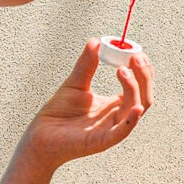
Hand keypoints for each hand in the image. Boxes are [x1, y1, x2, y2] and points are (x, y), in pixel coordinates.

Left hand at [22, 39, 153, 165]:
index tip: (134, 52)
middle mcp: (118, 117)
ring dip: (134, 88)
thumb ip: (87, 65)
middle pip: (144, 96)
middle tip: (135, 57)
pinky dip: (132, 119)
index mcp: (114, 105)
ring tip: (122, 70)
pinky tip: (136, 106)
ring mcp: (112, 129)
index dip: (141, 70)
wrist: (40, 134)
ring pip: (137, 109)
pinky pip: (122, 131)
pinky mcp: (102, 141)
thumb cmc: (58, 114)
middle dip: (144, 76)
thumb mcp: (75, 83)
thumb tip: (95, 42)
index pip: (138, 86)